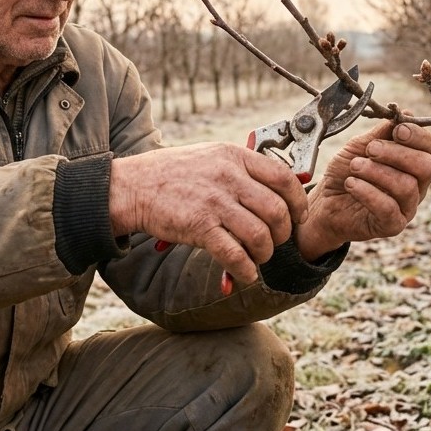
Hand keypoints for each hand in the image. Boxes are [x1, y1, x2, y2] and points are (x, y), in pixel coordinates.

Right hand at [110, 143, 308, 284]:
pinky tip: (244, 274)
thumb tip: (277, 189)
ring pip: (260, 235)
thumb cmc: (171, 174)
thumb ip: (242, 169)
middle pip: (277, 211)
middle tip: (274, 242)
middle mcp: (228, 176)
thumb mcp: (211, 156)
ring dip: (264, 254)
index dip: (297, 202)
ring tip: (256, 258)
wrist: (132, 186)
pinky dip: (246, 270)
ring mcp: (214, 201)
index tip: (298, 217)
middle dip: (283, 233)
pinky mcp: (199, 226)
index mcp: (234, 156)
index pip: (284, 178)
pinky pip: (235, 254)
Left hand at [295, 116, 430, 260]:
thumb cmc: (347, 172)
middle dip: (398, 153)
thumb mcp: (361, 146)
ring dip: (376, 171)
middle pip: (426, 166)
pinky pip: (389, 208)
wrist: (325, 202)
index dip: (418, 136)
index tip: (396, 130)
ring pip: (406, 186)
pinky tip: (351, 184)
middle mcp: (417, 186)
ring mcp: (407, 207)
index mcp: (413, 163)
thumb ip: (382, 133)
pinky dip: (367, 192)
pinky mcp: (392, 225)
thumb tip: (406, 113)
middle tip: (371, 149)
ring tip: (354, 167)